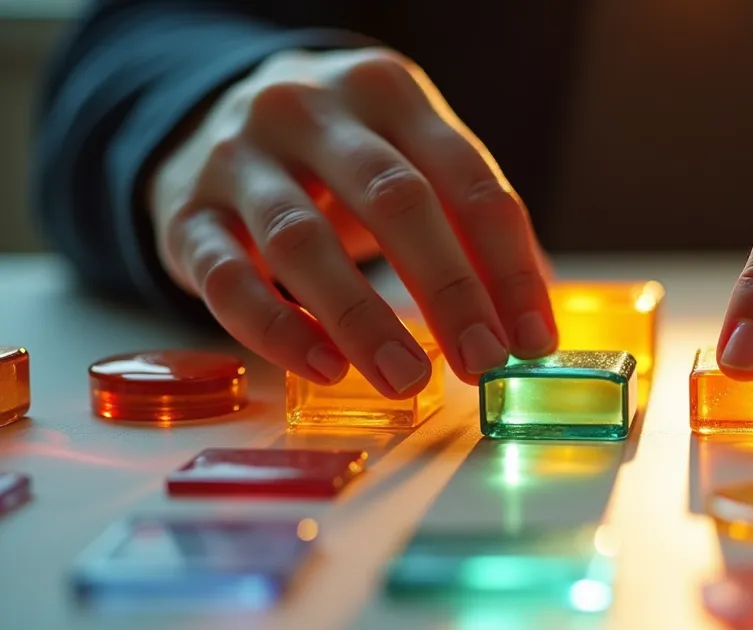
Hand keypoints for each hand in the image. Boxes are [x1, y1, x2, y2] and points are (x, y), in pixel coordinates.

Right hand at [148, 48, 555, 395]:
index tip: (534, 338)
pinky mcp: (184, 215)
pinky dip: (278, 330)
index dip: (507, 264)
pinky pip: (229, 279)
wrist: (208, 119)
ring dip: (362, 319)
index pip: (466, 178)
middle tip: (481, 360)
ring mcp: (238, 158)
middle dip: (448, 289)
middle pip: (394, 200)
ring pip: (302, 241)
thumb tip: (532, 318)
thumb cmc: (339, 158)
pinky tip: (324, 369)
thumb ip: (467, 224)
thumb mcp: (408, 158)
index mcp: (386, 92)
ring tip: (406, 379)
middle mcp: (309, 111)